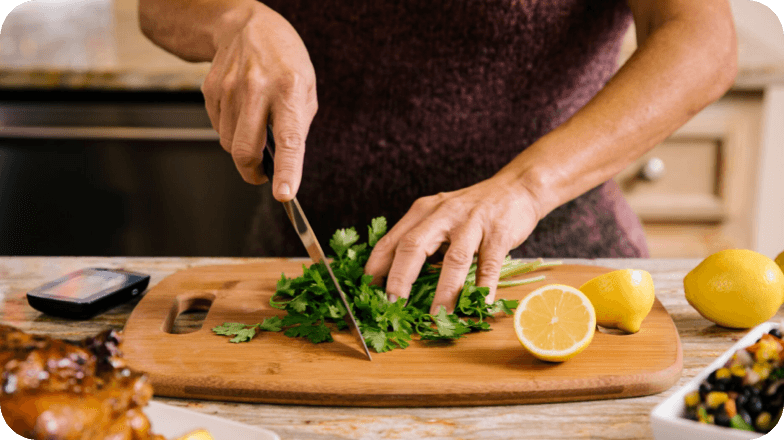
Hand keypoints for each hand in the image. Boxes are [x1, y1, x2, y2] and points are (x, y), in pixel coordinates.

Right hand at [202, 3, 316, 200]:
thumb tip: (285, 165)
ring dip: (242, 149)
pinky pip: (219, 129)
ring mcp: (229, 89)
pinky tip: (241, 110)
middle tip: (263, 176)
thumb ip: (298, 127)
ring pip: (229, 144)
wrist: (246, 26)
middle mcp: (256, 88)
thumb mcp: (306, 89)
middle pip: (244, 150)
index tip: (284, 194)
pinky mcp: (210, 91)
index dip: (286, 170)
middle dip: (252, 173)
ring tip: (256, 126)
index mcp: (289, 89)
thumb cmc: (285, 62)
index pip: (288, 139)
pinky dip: (230, 131)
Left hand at [364, 174, 540, 313]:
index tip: (367, 293)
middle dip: (399, 278)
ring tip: (436, 316)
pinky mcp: (498, 234)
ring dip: (444, 291)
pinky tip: (480, 305)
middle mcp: (443, 214)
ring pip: (454, 259)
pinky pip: (489, 265)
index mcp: (422, 211)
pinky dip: (484, 288)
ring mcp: (472, 223)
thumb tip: (396, 281)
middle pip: (413, 246)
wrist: (516, 188)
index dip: (376, 267)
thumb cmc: (471, 210)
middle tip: (392, 306)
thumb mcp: (439, 216)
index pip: (391, 240)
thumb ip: (421, 241)